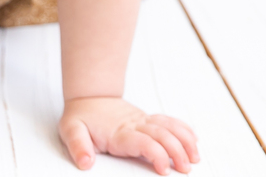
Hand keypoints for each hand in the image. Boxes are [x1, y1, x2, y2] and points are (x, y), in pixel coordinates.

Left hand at [59, 97, 198, 173]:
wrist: (87, 97)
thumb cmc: (80, 116)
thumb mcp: (70, 130)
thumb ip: (78, 146)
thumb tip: (86, 163)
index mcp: (119, 132)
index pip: (145, 142)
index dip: (157, 155)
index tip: (164, 170)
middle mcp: (134, 125)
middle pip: (163, 136)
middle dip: (178, 152)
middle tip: (186, 170)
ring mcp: (143, 121)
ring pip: (170, 127)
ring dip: (185, 142)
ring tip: (195, 158)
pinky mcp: (146, 119)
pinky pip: (169, 121)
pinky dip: (183, 129)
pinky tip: (194, 140)